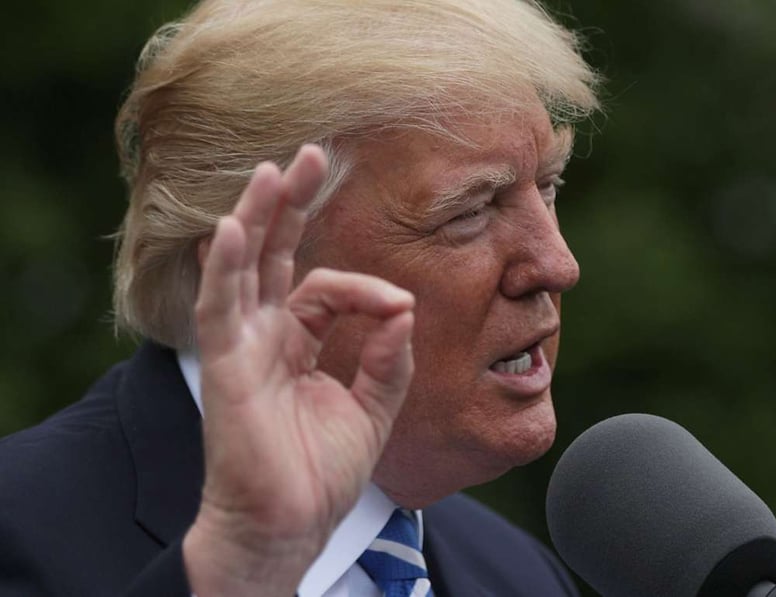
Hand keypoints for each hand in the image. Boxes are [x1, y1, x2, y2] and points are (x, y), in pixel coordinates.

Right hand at [182, 145, 414, 595]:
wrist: (291, 522)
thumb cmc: (321, 471)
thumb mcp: (372, 407)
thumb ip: (388, 356)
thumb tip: (404, 304)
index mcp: (298, 340)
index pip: (328, 287)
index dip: (367, 288)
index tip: (398, 306)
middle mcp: (265, 334)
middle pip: (274, 255)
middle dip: (292, 205)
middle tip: (312, 154)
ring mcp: (241, 346)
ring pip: (243, 268)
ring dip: (256, 218)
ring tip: (273, 169)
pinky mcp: (224, 367)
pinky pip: (219, 309)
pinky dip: (222, 269)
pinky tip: (229, 228)